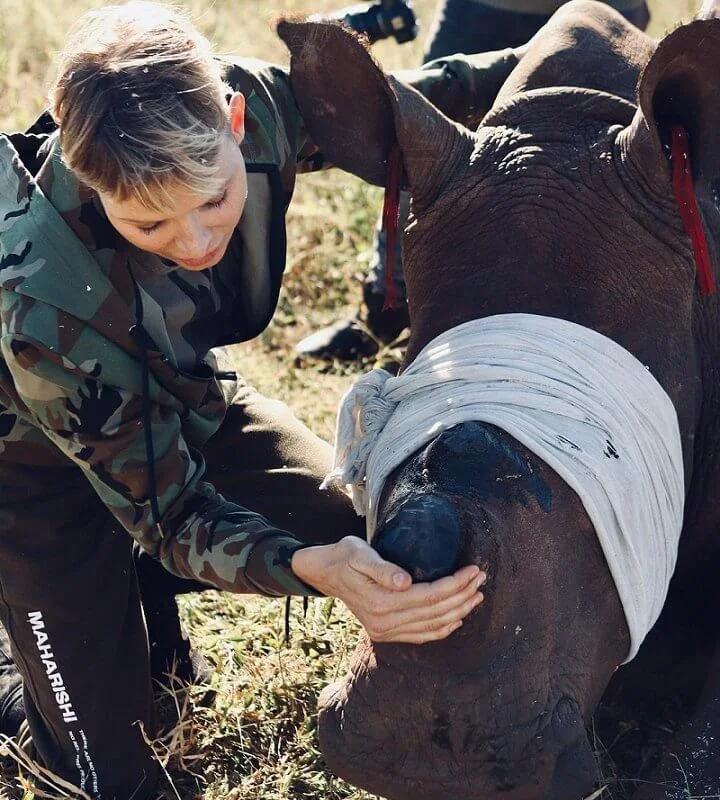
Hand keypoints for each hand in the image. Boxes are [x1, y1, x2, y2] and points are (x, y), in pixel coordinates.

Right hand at [291, 536, 484, 643]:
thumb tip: (405, 582)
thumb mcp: (359, 553)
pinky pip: (421, 635)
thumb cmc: (345, 556)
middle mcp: (384, 622)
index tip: (473, 570)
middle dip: (463, 595)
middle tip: (481, 578)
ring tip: (477, 595)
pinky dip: (443, 629)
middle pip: (435, 612)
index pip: (429, 596)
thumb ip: (382, 568)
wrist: (325, 572)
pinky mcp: (386, 632)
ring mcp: (385, 631)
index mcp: (380, 602)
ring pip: (432, 626)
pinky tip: (457, 619)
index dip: (455, 584)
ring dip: (459, 612)